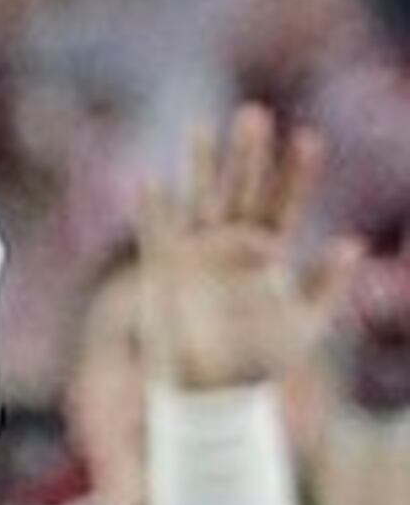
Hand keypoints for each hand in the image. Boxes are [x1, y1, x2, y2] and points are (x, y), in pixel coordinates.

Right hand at [134, 105, 363, 394]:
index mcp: (267, 253)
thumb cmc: (258, 360)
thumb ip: (326, 284)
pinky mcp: (165, 272)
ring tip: (201, 127)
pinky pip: (158, 235)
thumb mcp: (305, 324)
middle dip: (248, 154)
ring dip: (201, 165)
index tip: (309, 137)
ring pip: (200, 199)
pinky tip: (153, 181)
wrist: (209, 392)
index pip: (283, 203)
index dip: (297, 173)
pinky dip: (155, 210)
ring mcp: (196, 255)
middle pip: (241, 190)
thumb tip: (352, 244)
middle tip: (254, 113)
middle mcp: (230, 245)